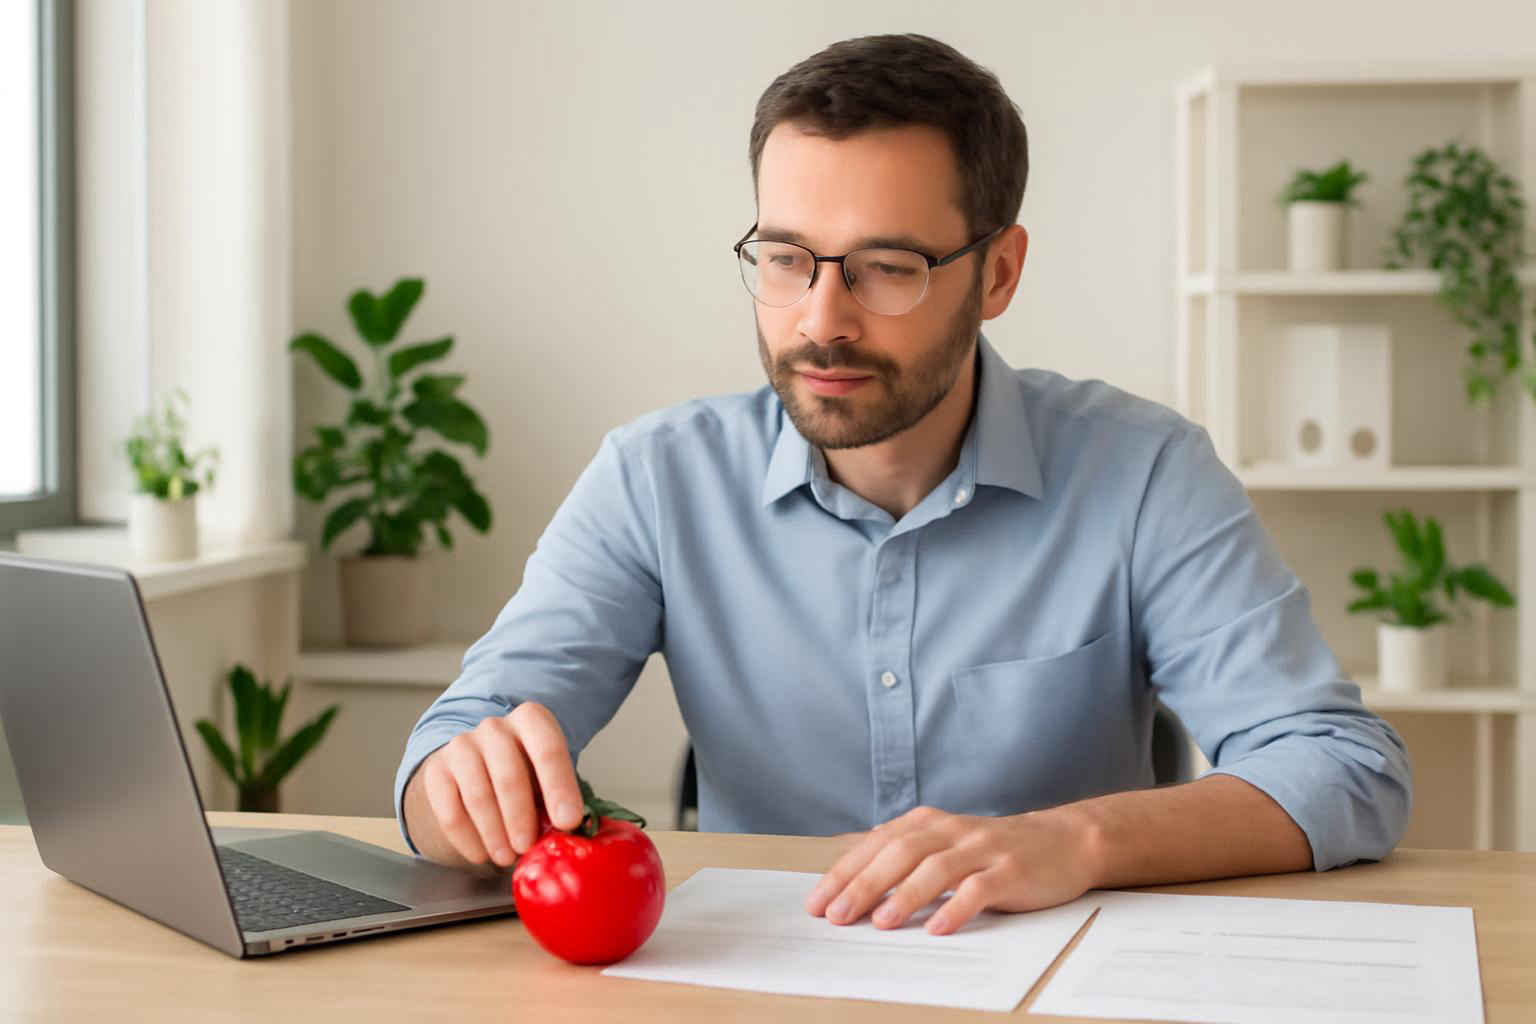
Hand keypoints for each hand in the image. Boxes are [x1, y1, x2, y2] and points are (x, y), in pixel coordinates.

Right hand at [412, 702, 584, 867]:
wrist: (481, 766)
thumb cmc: (526, 774)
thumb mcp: (548, 778)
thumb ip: (558, 800)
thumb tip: (567, 829)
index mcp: (531, 720)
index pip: (548, 749)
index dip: (559, 788)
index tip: (567, 822)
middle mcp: (494, 727)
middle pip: (509, 775)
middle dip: (521, 818)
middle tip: (527, 848)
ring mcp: (461, 746)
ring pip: (478, 795)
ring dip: (494, 833)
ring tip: (506, 857)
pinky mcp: (436, 771)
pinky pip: (449, 810)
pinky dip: (467, 839)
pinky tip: (481, 854)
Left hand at [804, 805, 1100, 934]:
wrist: (1062, 840)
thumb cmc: (992, 850)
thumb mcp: (945, 844)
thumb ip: (905, 859)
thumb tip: (851, 888)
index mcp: (928, 823)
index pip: (876, 845)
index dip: (844, 873)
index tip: (817, 902)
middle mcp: (951, 830)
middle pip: (899, 854)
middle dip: (863, 885)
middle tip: (836, 916)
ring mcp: (982, 849)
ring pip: (936, 868)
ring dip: (905, 895)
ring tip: (880, 921)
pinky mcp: (1010, 871)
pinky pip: (980, 889)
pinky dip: (957, 908)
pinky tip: (938, 927)